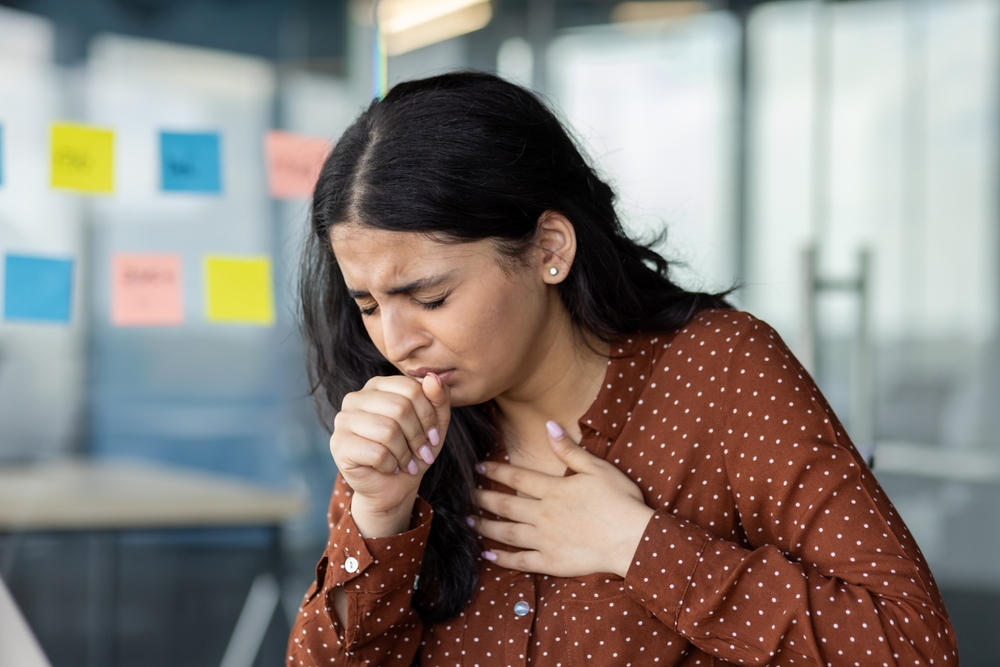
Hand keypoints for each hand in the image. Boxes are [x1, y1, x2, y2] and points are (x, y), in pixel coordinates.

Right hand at [329, 373, 450, 536]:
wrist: (393, 486)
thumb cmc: (412, 449)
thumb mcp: (435, 423)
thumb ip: (438, 398)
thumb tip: (433, 377)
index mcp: (378, 385)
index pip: (411, 388)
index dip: (428, 415)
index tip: (434, 436)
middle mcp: (355, 397)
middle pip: (400, 408)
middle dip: (418, 436)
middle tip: (422, 453)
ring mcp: (343, 420)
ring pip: (388, 430)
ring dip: (405, 453)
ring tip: (407, 462)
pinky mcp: (339, 445)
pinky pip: (376, 452)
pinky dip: (391, 465)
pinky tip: (390, 468)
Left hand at [470, 421, 653, 578]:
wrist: (634, 540)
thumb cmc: (621, 501)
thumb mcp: (598, 468)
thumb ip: (570, 450)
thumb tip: (550, 425)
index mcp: (554, 489)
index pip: (517, 476)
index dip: (495, 470)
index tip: (478, 467)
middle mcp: (543, 513)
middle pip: (505, 504)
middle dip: (483, 498)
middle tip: (467, 494)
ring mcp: (545, 539)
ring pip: (507, 532)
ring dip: (485, 526)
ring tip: (469, 521)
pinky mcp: (551, 561)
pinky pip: (520, 560)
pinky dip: (501, 558)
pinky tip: (487, 554)